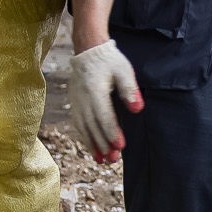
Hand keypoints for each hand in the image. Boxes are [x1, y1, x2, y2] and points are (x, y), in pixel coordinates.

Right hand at [69, 40, 140, 162]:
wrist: (88, 51)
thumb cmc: (110, 61)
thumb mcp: (124, 71)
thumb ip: (130, 90)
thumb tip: (137, 109)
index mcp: (95, 91)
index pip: (104, 116)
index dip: (112, 132)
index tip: (120, 146)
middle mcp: (83, 99)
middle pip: (92, 126)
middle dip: (103, 144)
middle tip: (112, 160)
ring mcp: (77, 102)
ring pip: (83, 127)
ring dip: (92, 145)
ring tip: (101, 160)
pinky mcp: (75, 103)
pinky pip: (78, 124)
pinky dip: (85, 137)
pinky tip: (92, 148)